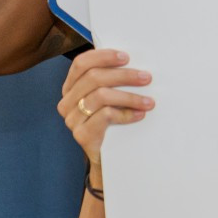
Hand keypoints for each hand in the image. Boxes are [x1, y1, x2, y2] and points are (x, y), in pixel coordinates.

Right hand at [57, 48, 153, 166]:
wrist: (109, 161)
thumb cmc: (112, 125)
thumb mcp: (110, 100)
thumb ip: (112, 82)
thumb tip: (134, 62)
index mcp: (71, 88)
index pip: (81, 64)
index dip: (103, 57)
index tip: (126, 57)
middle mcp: (67, 102)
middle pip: (94, 78)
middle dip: (124, 76)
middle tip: (146, 78)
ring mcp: (72, 119)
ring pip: (101, 96)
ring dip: (130, 97)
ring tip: (149, 102)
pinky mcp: (82, 134)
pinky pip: (105, 116)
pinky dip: (126, 113)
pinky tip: (140, 115)